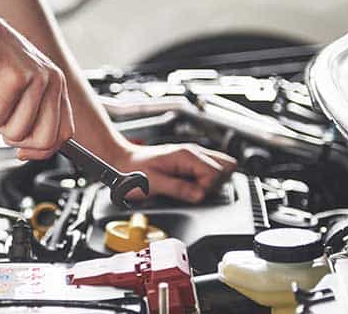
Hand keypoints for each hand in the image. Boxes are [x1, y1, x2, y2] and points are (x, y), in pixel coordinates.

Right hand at [0, 5, 73, 159]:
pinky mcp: (11, 80)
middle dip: (14, 139)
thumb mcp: (18, 88)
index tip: (22, 151)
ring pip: (15, 133)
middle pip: (43, 140)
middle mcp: (50, 80)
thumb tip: (29, 151)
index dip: (41, 149)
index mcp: (56, 84)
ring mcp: (34, 79)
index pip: (64, 134)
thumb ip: (31, 115)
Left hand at [113, 143, 236, 202]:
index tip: (193, 195)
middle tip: (196, 192)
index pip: (216, 173)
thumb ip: (178, 189)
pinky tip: (192, 186)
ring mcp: (192, 156)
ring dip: (213, 182)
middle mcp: (193, 153)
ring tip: (193, 189)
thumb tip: (200, 196)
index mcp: (186, 156)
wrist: (121, 162)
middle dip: (215, 184)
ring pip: (221, 167)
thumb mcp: (153, 184)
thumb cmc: (132, 171)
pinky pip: (210, 169)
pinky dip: (207, 180)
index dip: (207, 188)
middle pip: (226, 167)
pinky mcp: (189, 162)